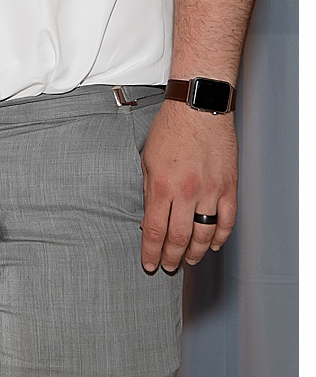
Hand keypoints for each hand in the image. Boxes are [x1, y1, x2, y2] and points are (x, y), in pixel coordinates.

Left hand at [140, 99, 236, 273]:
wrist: (198, 110)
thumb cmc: (170, 130)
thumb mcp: (147, 161)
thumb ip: (149, 192)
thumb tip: (149, 218)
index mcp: (162, 186)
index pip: (154, 230)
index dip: (151, 251)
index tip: (149, 262)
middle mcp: (187, 192)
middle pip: (179, 237)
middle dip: (172, 257)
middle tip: (168, 266)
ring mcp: (210, 191)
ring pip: (204, 233)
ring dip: (195, 251)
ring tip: (188, 260)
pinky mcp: (228, 187)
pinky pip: (226, 219)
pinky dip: (220, 236)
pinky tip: (212, 244)